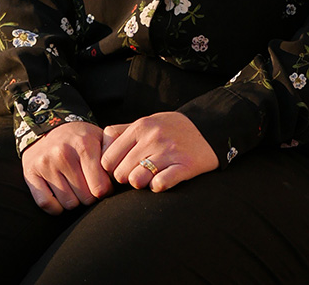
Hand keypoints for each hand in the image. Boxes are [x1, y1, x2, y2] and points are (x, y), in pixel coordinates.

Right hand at [21, 121, 112, 214]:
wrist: (48, 128)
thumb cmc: (79, 137)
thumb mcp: (99, 137)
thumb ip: (113, 153)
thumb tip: (121, 174)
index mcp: (83, 144)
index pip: (101, 188)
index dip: (105, 191)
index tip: (104, 185)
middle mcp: (63, 154)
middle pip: (86, 198)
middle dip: (90, 195)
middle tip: (88, 185)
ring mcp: (45, 165)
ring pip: (68, 204)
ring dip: (74, 200)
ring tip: (75, 186)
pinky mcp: (31, 174)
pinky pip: (47, 204)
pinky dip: (56, 207)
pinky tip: (61, 195)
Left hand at [100, 111, 218, 192]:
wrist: (208, 128)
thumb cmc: (171, 129)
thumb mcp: (147, 122)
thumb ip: (122, 131)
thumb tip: (100, 145)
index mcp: (141, 126)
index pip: (108, 160)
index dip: (112, 170)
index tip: (121, 170)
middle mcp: (153, 137)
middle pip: (121, 173)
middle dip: (126, 179)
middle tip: (137, 175)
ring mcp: (169, 151)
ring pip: (137, 181)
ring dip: (141, 184)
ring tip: (149, 178)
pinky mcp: (185, 165)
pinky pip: (160, 184)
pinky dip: (158, 186)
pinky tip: (163, 180)